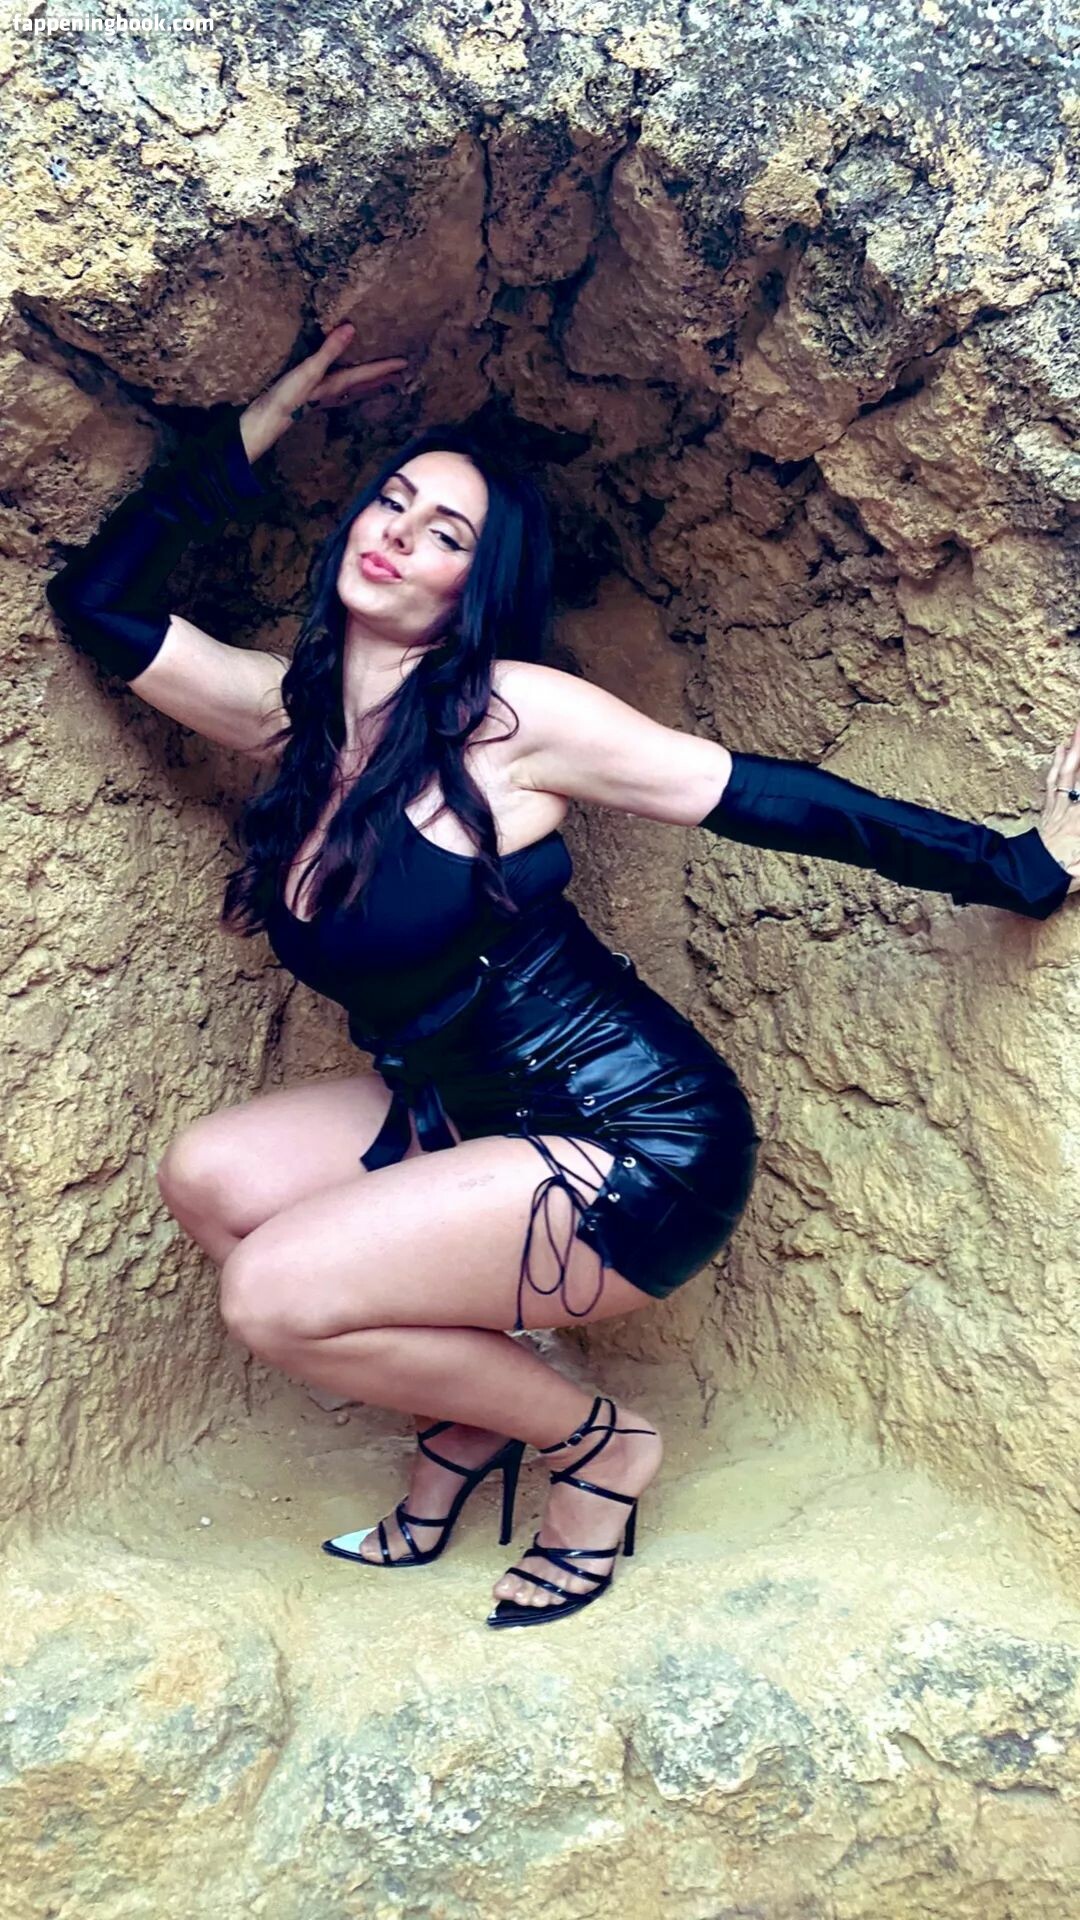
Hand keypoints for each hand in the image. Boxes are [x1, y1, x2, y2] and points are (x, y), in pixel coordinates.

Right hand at [238, 322, 409, 462]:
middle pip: (365, 386)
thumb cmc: (289, 396)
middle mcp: (335, 392)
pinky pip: (341, 391)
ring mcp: (325, 397)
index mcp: (338, 384)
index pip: (367, 374)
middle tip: (400, 376)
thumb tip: (351, 329)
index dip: (386, 367)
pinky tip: (344, 387)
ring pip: (354, 391)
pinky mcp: (313, 398)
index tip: (405, 363)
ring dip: (369, 386)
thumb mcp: (309, 369)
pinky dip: (351, 387)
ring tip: (381, 383)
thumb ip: (329, 350)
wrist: (268, 419)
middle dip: (382, 380)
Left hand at [1038, 722, 1079, 893]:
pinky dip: (1057, 763)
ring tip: (1077, 729)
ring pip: (1069, 771)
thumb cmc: (1068, 872)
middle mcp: (1075, 808)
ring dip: (1075, 749)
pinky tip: (1060, 748)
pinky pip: (1054, 781)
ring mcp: (1061, 806)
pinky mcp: (1049, 809)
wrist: (1033, 878)